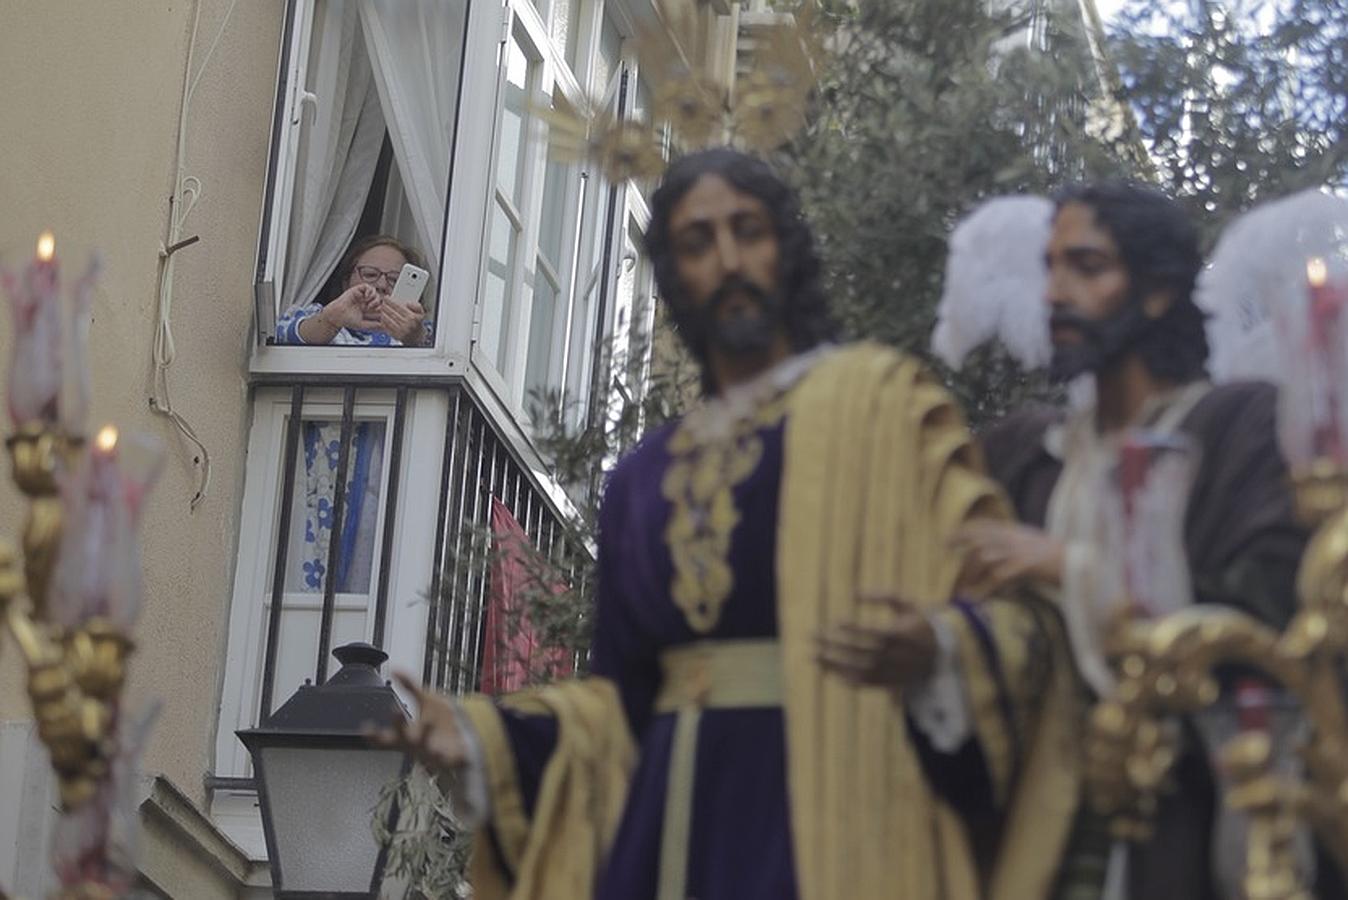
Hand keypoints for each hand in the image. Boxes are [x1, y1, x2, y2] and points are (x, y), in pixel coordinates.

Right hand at [322, 284, 382, 331]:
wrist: (337, 315)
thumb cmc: (348, 320)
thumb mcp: (363, 324)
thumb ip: (373, 325)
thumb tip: (384, 326)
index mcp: (367, 309)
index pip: (379, 306)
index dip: (382, 308)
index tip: (380, 313)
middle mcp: (365, 301)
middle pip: (379, 298)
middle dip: (379, 303)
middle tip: (375, 309)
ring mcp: (361, 295)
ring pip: (374, 292)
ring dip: (374, 298)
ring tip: (369, 304)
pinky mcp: (357, 290)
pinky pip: (367, 286)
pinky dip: (369, 291)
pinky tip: (366, 297)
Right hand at [364, 671, 468, 775]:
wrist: (461, 742)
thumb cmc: (438, 724)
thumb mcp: (424, 701)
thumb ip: (410, 686)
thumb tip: (395, 670)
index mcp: (407, 733)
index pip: (385, 736)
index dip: (373, 734)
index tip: (366, 726)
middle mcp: (417, 744)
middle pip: (403, 736)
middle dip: (398, 724)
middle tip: (395, 710)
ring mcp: (433, 752)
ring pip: (426, 748)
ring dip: (426, 736)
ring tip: (429, 722)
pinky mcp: (451, 757)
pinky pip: (451, 758)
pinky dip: (451, 755)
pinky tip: (454, 749)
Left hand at [379, 300, 426, 345]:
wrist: (418, 337)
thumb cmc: (417, 324)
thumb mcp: (421, 313)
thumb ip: (416, 305)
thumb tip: (407, 303)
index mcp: (412, 317)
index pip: (398, 306)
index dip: (390, 301)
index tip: (386, 297)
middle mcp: (406, 324)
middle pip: (391, 312)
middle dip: (385, 306)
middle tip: (383, 302)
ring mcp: (400, 331)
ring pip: (387, 319)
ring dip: (383, 313)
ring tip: (382, 309)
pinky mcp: (396, 336)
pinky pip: (386, 327)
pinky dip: (383, 321)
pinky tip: (383, 317)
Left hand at [815, 594, 937, 687]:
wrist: (939, 655)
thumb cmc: (917, 623)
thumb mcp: (906, 603)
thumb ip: (882, 595)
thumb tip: (854, 593)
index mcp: (902, 634)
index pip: (874, 633)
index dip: (855, 628)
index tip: (835, 621)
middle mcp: (895, 656)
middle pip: (861, 651)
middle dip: (835, 645)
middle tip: (813, 637)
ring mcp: (890, 672)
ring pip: (858, 670)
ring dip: (834, 664)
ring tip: (813, 656)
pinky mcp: (887, 683)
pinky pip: (863, 684)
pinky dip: (843, 679)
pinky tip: (826, 671)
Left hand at [950, 520, 1064, 591]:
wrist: (1082, 566)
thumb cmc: (1059, 560)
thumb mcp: (1033, 545)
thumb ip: (1014, 546)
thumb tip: (993, 557)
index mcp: (1016, 531)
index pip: (984, 525)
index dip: (964, 531)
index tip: (947, 540)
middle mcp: (1015, 537)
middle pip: (978, 543)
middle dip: (962, 563)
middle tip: (952, 579)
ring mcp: (1019, 549)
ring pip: (983, 558)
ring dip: (970, 577)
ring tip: (964, 595)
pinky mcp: (1025, 565)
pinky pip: (997, 576)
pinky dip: (984, 589)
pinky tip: (978, 599)